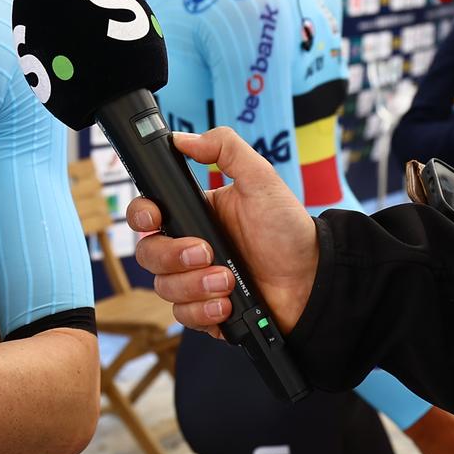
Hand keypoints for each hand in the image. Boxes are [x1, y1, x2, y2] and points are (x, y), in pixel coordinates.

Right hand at [127, 128, 318, 336]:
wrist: (312, 279)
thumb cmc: (288, 229)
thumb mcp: (261, 179)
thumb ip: (225, 149)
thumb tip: (183, 137)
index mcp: (194, 215)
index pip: (147, 214)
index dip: (141, 215)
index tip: (156, 217)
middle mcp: (189, 248)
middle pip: (148, 254)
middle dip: (172, 256)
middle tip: (205, 253)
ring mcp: (195, 281)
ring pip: (164, 287)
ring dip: (194, 285)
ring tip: (228, 281)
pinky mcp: (206, 310)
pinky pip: (184, 316)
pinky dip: (203, 311)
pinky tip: (226, 302)